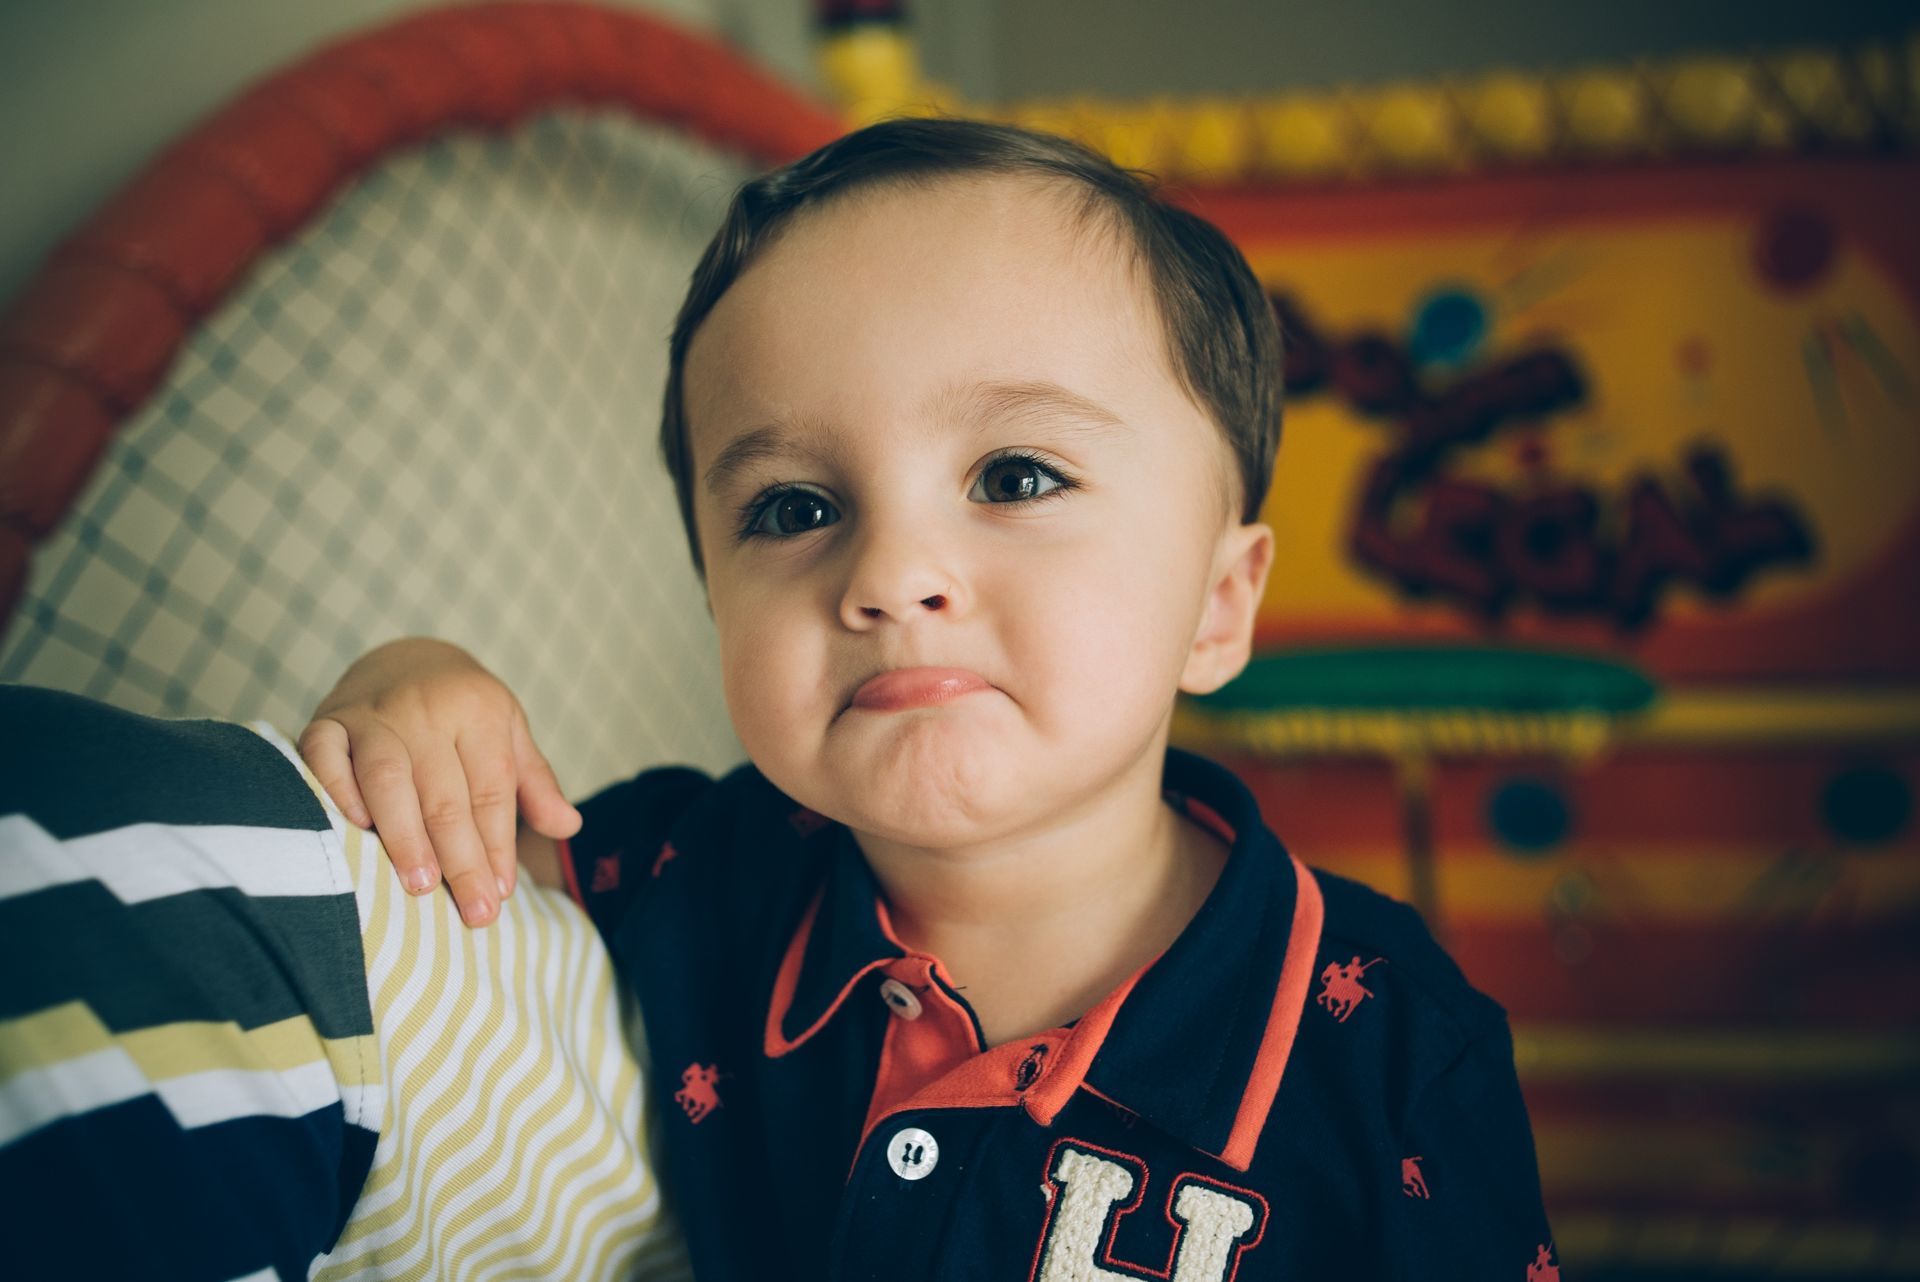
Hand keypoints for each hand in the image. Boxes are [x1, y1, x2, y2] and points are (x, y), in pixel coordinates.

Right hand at [297, 637, 581, 925]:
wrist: (402, 656)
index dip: (498, 845)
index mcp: (478, 710)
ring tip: (421, 886)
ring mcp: (373, 714)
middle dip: (462, 859)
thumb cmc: (462, 710)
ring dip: (404, 835)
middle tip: (475, 912)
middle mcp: (426, 709)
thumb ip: (535, 782)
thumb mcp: (509, 732)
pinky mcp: (327, 720)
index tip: (502, 894)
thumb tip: (568, 827)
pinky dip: (337, 792)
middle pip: (445, 795)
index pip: (491, 790)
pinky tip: (355, 830)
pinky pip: (324, 756)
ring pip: (387, 779)